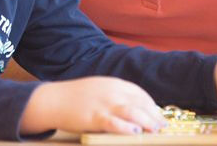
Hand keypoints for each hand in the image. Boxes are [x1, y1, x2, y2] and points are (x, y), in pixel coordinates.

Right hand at [20, 76, 165, 134]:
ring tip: (155, 130)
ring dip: (147, 121)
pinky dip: (125, 127)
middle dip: (154, 115)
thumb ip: (116, 94)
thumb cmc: (76, 96)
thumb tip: (133, 106)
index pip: (140, 94)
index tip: (159, 115)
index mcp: (114, 84)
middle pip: (140, 103)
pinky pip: (113, 122)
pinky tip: (134, 131)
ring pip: (132, 112)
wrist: (53, 99)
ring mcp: (104, 104)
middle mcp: (112, 92)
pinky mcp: (94, 117)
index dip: (152, 105)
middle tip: (163, 126)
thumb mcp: (100, 88)